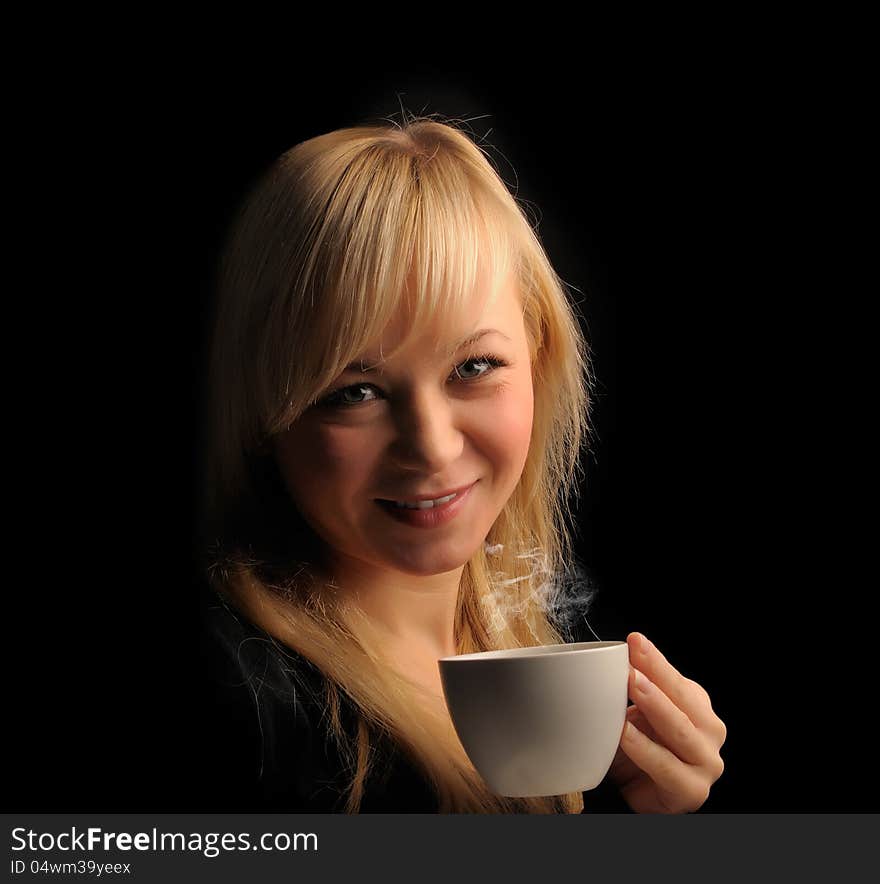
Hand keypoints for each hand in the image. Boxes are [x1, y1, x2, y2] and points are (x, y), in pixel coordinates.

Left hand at [604, 633, 726, 813]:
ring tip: (632, 685)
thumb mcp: (639, 712)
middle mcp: (709, 732)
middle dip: (657, 676)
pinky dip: (643, 748)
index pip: (676, 679)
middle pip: (683, 700)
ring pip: (679, 730)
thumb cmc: (642, 747)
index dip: (655, 660)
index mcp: (697, 706)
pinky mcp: (692, 790)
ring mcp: (705, 762)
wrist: (642, 796)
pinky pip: (665, 766)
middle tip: (632, 660)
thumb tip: (603, 656)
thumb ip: (634, 687)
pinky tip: (624, 733)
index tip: (634, 640)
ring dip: (654, 705)